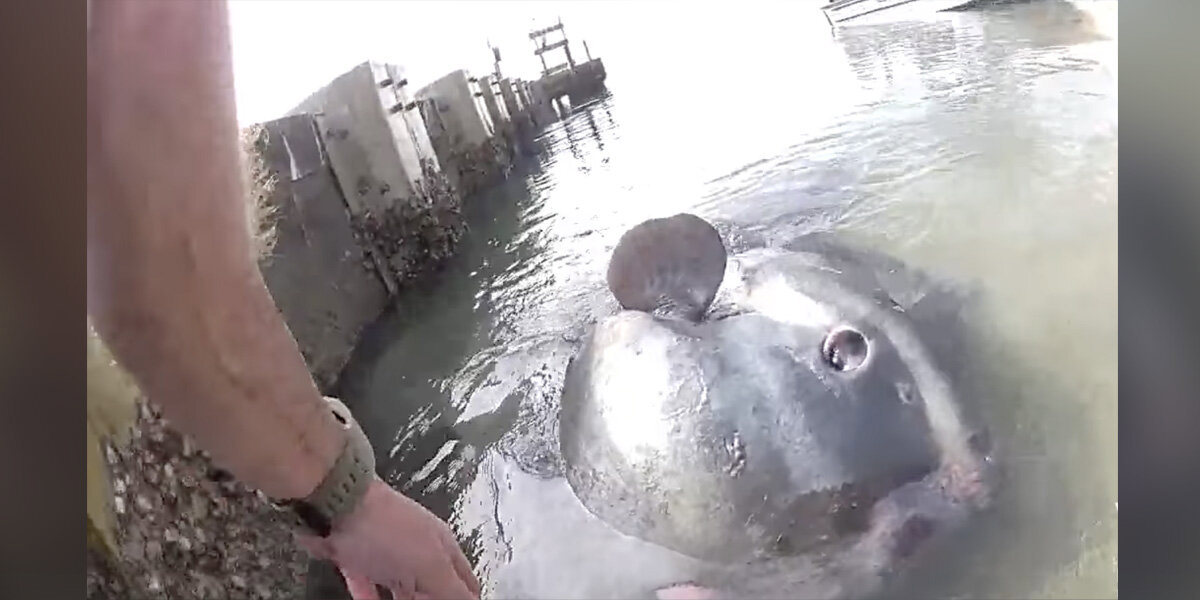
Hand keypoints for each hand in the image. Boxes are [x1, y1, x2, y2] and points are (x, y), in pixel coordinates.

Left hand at [298, 477, 480, 599]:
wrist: (335, 506)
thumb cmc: (386, 528)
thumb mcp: (430, 565)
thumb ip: (453, 591)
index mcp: (442, 546)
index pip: (466, 583)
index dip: (466, 599)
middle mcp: (418, 547)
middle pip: (433, 585)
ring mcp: (387, 551)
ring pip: (401, 587)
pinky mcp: (357, 556)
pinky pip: (367, 585)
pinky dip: (370, 597)